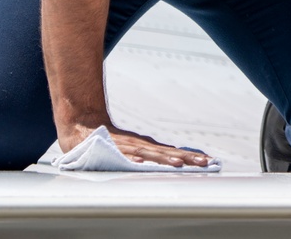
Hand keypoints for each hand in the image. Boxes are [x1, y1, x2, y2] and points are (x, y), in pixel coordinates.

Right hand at [59, 119, 211, 167]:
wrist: (83, 126)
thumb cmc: (113, 140)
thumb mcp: (136, 146)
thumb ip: (153, 153)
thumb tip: (177, 158)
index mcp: (146, 146)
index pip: (172, 152)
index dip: (189, 156)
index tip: (207, 160)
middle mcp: (139, 145)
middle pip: (165, 153)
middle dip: (185, 158)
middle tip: (203, 162)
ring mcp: (125, 148)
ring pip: (147, 154)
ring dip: (162, 159)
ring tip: (177, 164)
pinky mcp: (110, 150)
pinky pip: (121, 156)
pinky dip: (131, 159)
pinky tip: (140, 164)